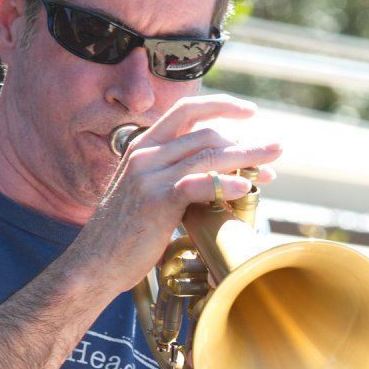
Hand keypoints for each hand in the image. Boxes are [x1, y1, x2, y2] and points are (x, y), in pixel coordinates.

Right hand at [70, 95, 279, 295]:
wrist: (94, 264)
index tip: (250, 112)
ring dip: (246, 160)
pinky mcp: (156, 200)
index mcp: (143, 146)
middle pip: (206, 134)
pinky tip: (246, 189)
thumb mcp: (145, 194)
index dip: (221, 105)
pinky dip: (226, 184)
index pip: (186, 110)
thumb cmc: (124, 235)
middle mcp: (145, 154)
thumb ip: (172, 177)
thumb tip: (214, 177)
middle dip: (246, 141)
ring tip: (271, 168)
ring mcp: (149, 176)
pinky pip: (199, 184)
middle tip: (273, 150)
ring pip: (208, 156)